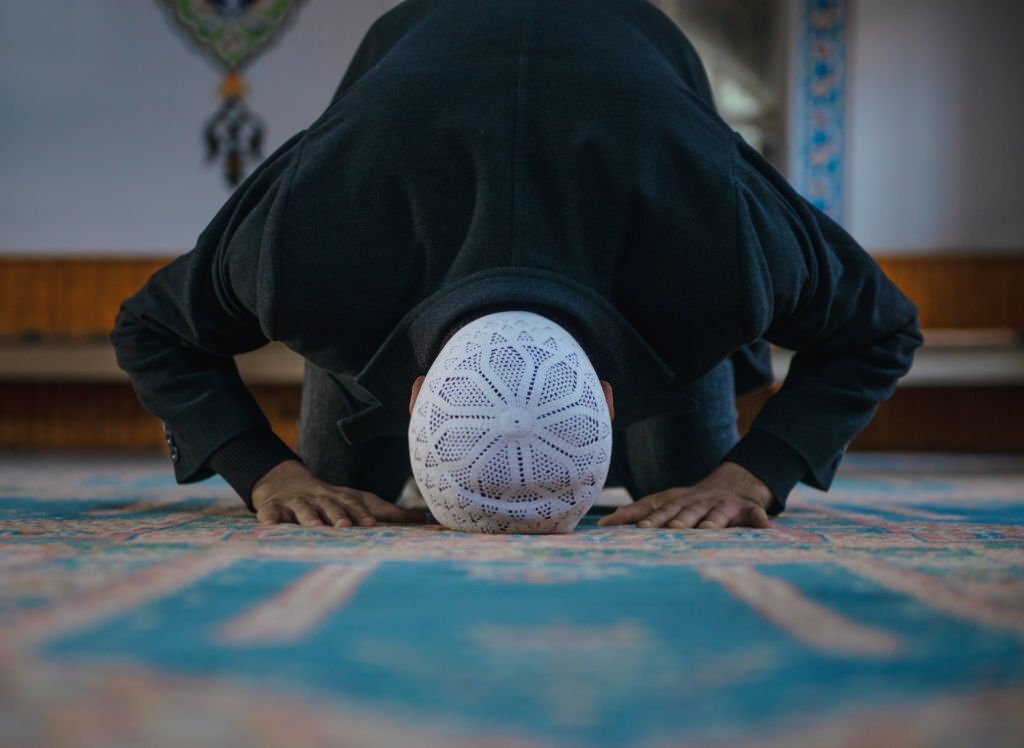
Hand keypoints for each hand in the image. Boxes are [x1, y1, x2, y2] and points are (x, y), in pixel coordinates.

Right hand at [251, 460, 427, 527]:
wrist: (285, 481)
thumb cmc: (332, 499)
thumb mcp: (361, 501)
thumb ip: (392, 512)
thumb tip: (426, 518)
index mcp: (343, 499)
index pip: (355, 506)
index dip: (362, 514)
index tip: (371, 524)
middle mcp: (321, 499)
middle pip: (331, 507)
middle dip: (339, 515)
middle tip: (346, 526)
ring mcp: (296, 504)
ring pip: (303, 510)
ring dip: (309, 517)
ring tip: (314, 526)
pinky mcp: (273, 509)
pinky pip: (269, 515)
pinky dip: (269, 520)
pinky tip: (269, 527)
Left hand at [596, 461, 774, 529]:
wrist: (733, 483)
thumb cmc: (690, 501)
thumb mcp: (664, 502)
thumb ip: (636, 512)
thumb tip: (604, 523)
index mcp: (677, 501)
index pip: (659, 509)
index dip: (650, 518)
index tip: (638, 528)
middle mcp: (698, 502)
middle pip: (685, 513)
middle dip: (676, 521)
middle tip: (669, 531)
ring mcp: (722, 506)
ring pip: (717, 515)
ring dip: (712, 522)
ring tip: (708, 529)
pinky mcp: (746, 510)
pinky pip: (754, 515)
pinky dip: (759, 520)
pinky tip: (765, 527)